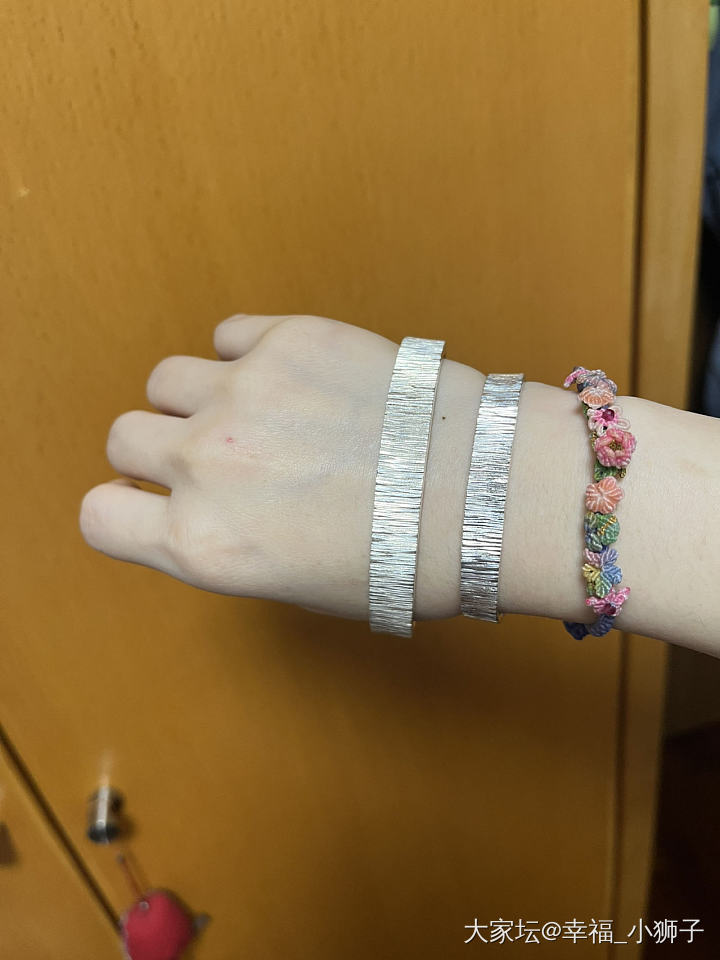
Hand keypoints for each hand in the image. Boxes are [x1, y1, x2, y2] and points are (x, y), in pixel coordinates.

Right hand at [79, 315, 484, 622]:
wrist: (485, 493)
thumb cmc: (403, 559)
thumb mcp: (292, 582)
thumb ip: (222, 540)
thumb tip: (195, 502)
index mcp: (204, 546)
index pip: (98, 516)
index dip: (124, 508)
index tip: (152, 502)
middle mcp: (205, 467)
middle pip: (123, 436)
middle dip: (159, 448)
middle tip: (219, 456)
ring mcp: (242, 395)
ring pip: (165, 379)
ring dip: (197, 397)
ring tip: (259, 413)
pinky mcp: (287, 339)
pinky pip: (226, 334)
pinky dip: (244, 354)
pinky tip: (292, 378)